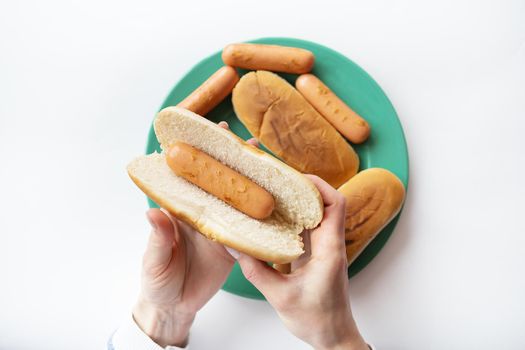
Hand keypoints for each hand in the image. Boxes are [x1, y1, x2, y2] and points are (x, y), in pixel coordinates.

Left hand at [133, 121, 258, 346]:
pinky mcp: (233, 247)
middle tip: (249, 143)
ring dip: (251, 183)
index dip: (201, 157)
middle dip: (233, 162)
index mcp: (180, 213)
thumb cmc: (157, 282)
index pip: (190, 180)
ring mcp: (220, 229)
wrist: (175, 308)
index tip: (210, 135)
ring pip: (237, 202)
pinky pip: (249, 229)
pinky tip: (275, 203)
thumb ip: (158, 239)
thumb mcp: (154, 262)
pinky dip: (261, 217)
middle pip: (219, 185)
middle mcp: (202, 216)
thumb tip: (153, 213)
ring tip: (267, 165)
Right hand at [237, 175, 368, 349]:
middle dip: (303, 188)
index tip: (295, 177)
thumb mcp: (280, 297)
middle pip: (325, 203)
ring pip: (316, 215)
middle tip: (277, 180)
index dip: (318, 186)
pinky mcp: (316, 256)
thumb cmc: (317, 321)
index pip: (335, 205)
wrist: (333, 337)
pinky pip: (308, 230)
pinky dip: (293, 220)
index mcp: (330, 251)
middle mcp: (331, 245)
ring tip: (272, 193)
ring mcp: (325, 250)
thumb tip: (236, 247)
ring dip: (298, 202)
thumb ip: (256, 272)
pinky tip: (273, 219)